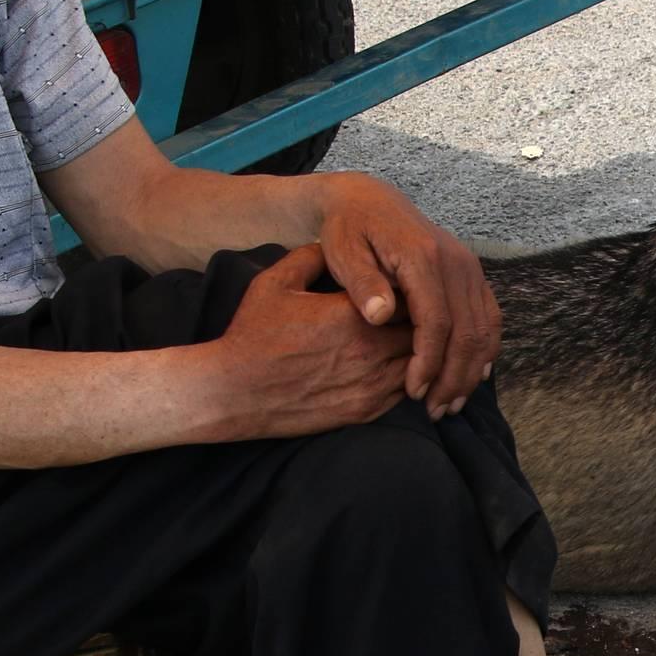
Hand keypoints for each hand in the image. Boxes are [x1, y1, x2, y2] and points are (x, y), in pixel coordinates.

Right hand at [210, 244, 415, 435]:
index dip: (410, 289)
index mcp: (353, 313)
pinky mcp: (365, 411)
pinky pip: (405, 391)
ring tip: (408, 338)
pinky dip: (409, 377)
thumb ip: (309, 257)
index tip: (403, 283)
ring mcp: (370, 384)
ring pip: (420, 364)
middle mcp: (369, 349)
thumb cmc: (252, 335)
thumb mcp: (274, 283)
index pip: (408, 296)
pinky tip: (398, 365)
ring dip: (419, 351)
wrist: (234, 392)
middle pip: (422, 331)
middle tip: (414, 311)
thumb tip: (332, 244)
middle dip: (422, 320)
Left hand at [315, 173, 500, 414]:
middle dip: (453, 377)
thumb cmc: (349, 229)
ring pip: (484, 329)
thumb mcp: (343, 251)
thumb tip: (380, 315)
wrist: (368, 200)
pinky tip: (474, 375)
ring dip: (471, 371)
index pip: (437, 321)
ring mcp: (469, 267)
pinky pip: (490, 317)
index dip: (428, 361)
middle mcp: (455, 262)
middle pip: (468, 332)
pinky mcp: (472, 274)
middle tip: (435, 411)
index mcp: (423, 257)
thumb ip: (362, 283)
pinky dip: (485, 350)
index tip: (414, 392)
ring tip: (452, 403)